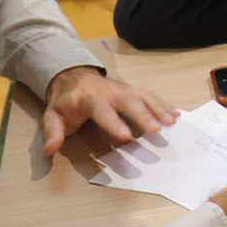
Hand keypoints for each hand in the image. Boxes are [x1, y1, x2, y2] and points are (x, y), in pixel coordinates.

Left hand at [40, 66, 177, 157]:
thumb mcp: (52, 116)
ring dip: (159, 109)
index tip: (127, 137)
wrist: (73, 76)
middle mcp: (111, 92)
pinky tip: (176, 115)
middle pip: (130, 102)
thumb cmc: (66, 102)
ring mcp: (124, 90)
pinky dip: (164, 104)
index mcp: (90, 99)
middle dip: (144, 115)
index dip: (115, 124)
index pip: (103, 112)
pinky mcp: (133, 91)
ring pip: (144, 97)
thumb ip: (52, 133)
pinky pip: (150, 95)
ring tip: (172, 122)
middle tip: (158, 129)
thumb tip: (50, 150)